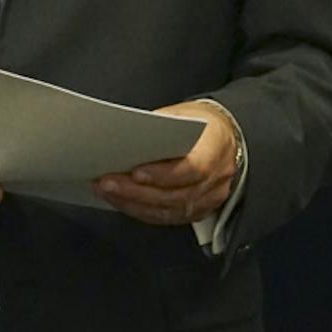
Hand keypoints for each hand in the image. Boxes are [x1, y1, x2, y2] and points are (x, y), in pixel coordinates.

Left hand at [91, 100, 237, 226]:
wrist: (224, 136)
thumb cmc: (199, 123)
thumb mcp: (181, 114)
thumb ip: (158, 127)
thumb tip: (123, 139)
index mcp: (216, 147)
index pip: (193, 168)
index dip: (163, 174)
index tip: (134, 173)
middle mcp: (217, 178)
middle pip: (176, 194)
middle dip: (137, 191)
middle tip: (107, 182)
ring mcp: (210, 198)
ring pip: (170, 210)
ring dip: (134, 203)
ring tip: (107, 191)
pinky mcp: (199, 210)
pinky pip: (168, 217)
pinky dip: (141, 211)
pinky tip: (121, 201)